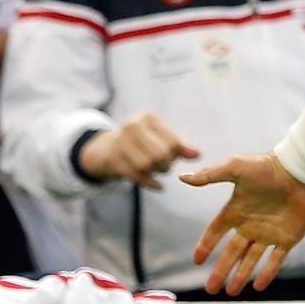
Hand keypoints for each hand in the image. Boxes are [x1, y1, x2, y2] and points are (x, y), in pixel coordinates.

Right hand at [78, 112, 200, 189]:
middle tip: (165, 165)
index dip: (177, 154)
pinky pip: (136, 175)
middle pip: (160, 154)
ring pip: (146, 165)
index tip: (173, 156)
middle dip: (166, 164)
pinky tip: (158, 186)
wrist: (106, 149)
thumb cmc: (142, 142)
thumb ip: (180, 146)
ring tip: (156, 170)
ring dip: (156, 172)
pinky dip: (150, 183)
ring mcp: (120, 141)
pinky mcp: (113, 158)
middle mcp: (132, 125)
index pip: (173, 141)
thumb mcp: (161, 138)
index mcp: (148, 117)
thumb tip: (198, 154)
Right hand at [182, 153, 304, 294]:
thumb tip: (183, 177)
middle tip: (211, 289)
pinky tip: (258, 286)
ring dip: (240, 276)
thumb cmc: (268, 166)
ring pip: (250, 260)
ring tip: (230, 291)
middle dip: (220, 271)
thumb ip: (210, 174)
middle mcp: (250, 224)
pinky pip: (275, 260)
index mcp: (236, 209)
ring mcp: (269, 232)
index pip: (215, 231)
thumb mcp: (236, 167)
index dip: (205, 245)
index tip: (196, 260)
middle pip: (231, 253)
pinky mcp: (287, 238)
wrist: (301, 170)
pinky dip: (267, 273)